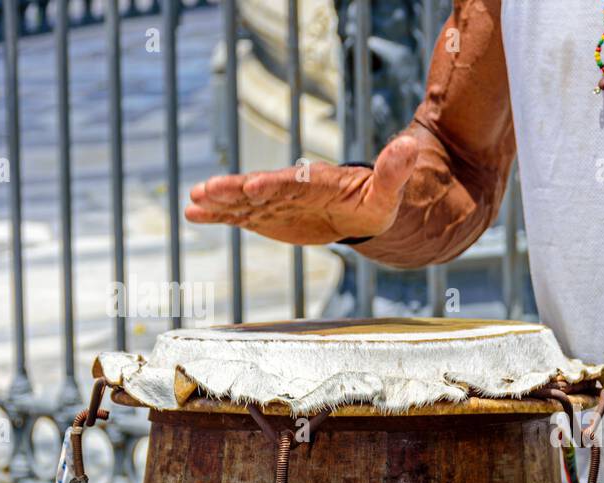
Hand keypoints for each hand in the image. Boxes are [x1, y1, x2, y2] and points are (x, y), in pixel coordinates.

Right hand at [185, 134, 418, 244]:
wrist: (360, 211)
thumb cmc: (375, 202)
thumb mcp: (388, 192)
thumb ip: (394, 171)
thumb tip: (411, 146)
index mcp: (318, 181)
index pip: (294, 182)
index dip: (275, 184)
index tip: (255, 186)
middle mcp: (291, 188)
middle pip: (261, 188)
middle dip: (235, 191)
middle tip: (208, 191)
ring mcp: (275, 201)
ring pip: (245, 202)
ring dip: (220, 202)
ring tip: (193, 202)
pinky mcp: (267, 215)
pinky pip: (240, 215)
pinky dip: (218, 215)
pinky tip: (192, 213)